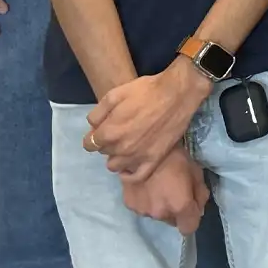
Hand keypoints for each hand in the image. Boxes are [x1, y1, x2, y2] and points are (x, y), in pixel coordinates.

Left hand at [88, 61, 213, 180]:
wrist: (177, 94)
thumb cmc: (146, 91)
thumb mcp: (115, 94)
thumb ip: (98, 113)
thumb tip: (93, 126)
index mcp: (109, 132)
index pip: (90, 144)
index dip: (94, 136)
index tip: (101, 130)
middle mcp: (121, 149)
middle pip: (104, 153)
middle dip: (107, 143)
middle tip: (119, 131)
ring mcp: (138, 157)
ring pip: (115, 166)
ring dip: (117, 157)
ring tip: (126, 146)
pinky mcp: (154, 160)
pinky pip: (136, 177)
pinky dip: (129, 174)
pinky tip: (131, 164)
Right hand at [121, 149, 208, 232]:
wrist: (142, 149)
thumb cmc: (174, 158)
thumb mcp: (196, 173)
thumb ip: (200, 194)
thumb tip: (198, 208)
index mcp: (180, 206)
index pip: (189, 228)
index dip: (191, 220)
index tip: (190, 209)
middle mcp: (161, 213)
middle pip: (172, 221)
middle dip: (175, 211)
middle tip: (173, 192)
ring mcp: (143, 211)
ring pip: (157, 215)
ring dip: (160, 206)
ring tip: (158, 187)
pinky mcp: (130, 205)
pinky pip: (143, 208)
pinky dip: (146, 201)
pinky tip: (146, 186)